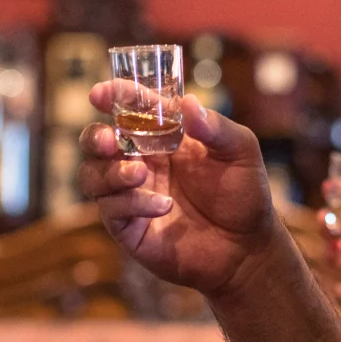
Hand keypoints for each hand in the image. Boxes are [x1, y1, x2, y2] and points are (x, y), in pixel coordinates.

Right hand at [78, 83, 278, 299]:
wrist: (247, 248)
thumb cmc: (244, 194)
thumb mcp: (240, 151)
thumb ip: (215, 127)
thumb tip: (187, 102)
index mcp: (163, 137)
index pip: (130, 110)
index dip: (114, 98)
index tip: (100, 93)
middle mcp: (141, 162)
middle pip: (97, 141)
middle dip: (95, 137)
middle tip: (110, 140)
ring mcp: (132, 195)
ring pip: (93, 176)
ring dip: (110, 172)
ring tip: (139, 175)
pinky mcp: (129, 227)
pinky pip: (112, 210)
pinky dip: (132, 203)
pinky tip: (163, 206)